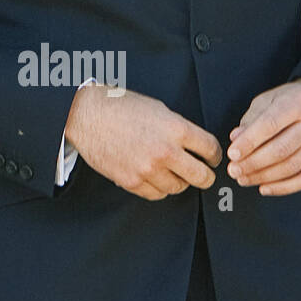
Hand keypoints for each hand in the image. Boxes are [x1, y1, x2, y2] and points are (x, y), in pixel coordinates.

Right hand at [64, 84, 222, 199]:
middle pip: (202, 177)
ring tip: (169, 170)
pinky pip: (157, 194)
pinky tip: (152, 175)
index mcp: (175, 129)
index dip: (214, 155)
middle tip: (200, 172)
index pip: (211, 150)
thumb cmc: (120, 106)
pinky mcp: (132, 181)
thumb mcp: (157, 109)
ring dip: (178, 180)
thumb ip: (179, 129)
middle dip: (204, 175)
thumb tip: (195, 147)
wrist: (85, 115)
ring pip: (179, 188)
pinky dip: (158, 187)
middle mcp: (165, 151)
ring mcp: (148, 169)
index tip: (210, 157)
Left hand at [227, 78, 300, 195]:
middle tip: (233, 170)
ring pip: (291, 167)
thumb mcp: (269, 99)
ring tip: (244, 178)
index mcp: (297, 103)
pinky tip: (265, 187)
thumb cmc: (292, 99)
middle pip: (281, 150)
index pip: (270, 125)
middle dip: (253, 163)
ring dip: (264, 177)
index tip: (232, 153)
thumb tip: (235, 139)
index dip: (249, 142)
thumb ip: (251, 119)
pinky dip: (283, 187)